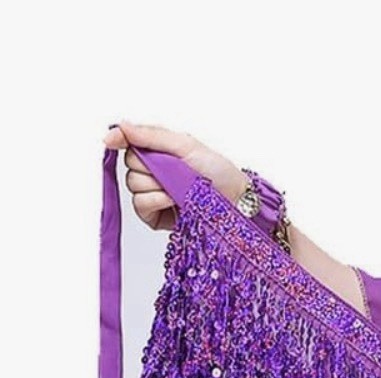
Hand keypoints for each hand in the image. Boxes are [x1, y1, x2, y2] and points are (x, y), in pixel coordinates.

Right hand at [101, 121, 247, 231]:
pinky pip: (139, 205)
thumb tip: (119, 125)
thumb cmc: (217, 171)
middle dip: (148, 165)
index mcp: (158, 152)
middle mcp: (153, 172)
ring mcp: (152, 195)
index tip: (112, 140)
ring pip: (132, 184)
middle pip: (129, 164)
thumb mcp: (184, 144)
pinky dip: (154, 200)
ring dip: (154, 184)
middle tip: (171, 170)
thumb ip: (150, 135)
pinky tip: (170, 200)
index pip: (127, 142)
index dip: (118, 139)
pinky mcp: (154, 216)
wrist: (234, 200)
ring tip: (176, 187)